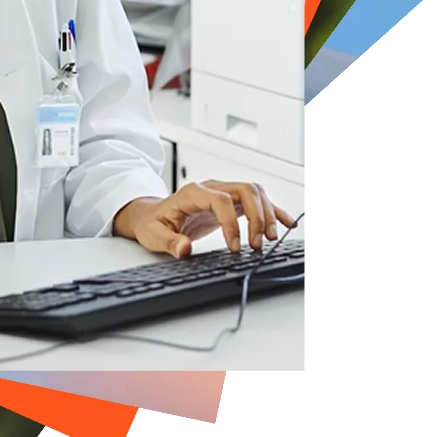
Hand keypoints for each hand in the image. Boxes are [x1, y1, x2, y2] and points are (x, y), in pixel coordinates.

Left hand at [118, 181, 298, 258]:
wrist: (151, 216)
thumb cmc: (152, 224)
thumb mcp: (153, 236)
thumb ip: (169, 242)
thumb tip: (184, 248)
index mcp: (192, 193)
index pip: (221, 200)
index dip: (232, 223)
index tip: (235, 247)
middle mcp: (210, 188)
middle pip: (244, 190)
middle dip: (257, 216)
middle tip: (258, 244)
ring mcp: (221, 192)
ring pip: (253, 192)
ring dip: (267, 213)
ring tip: (270, 239)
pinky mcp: (229, 202)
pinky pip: (255, 201)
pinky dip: (271, 210)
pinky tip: (285, 222)